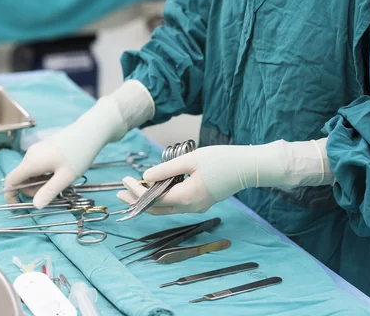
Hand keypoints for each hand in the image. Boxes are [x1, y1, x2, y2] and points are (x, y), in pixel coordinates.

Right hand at [4, 81, 154, 207]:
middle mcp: (31, 155)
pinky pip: (38, 166)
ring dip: (40, 183)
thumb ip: (49, 191)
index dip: (10, 194)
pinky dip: (44, 175)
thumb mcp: (65, 177)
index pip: (11, 180)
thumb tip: (35, 206)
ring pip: (31, 172)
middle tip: (52, 194)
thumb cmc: (78, 153)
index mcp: (32, 162)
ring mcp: (37, 151)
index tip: (18, 205)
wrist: (90, 131)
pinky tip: (60, 174)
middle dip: (31, 190)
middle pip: (21, 178)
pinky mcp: (44, 149)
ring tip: (60, 182)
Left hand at [116, 139, 333, 214]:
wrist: (249, 167)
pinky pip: (176, 205)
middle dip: (137, 201)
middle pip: (157, 209)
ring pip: (166, 209)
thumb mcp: (191, 159)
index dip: (136, 191)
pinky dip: (162, 199)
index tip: (125, 180)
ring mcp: (197, 207)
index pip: (154, 198)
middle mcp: (191, 207)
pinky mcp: (201, 202)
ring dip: (148, 201)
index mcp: (187, 196)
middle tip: (119, 193)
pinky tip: (154, 189)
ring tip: (132, 191)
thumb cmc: (222, 159)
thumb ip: (166, 169)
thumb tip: (145, 176)